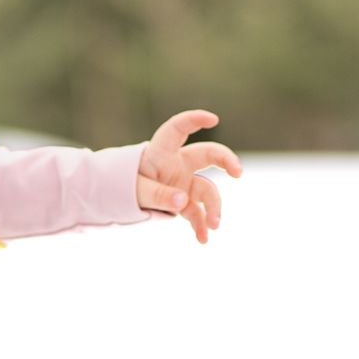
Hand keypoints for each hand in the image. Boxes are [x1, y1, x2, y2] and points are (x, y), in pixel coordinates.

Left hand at [136, 109, 242, 243]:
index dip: (194, 120)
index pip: (178, 129)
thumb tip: (183, 201)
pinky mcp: (183, 201)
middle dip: (225, 160)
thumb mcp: (135, 190)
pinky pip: (197, 212)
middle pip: (207, 154)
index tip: (214, 119)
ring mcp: (184, 182)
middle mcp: (178, 163)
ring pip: (207, 189)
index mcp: (162, 152)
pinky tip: (203, 239)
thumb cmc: (123, 186)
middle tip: (238, 173)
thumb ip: (158, 194)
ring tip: (214, 225)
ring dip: (213, 207)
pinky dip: (200, 226)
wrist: (120, 199)